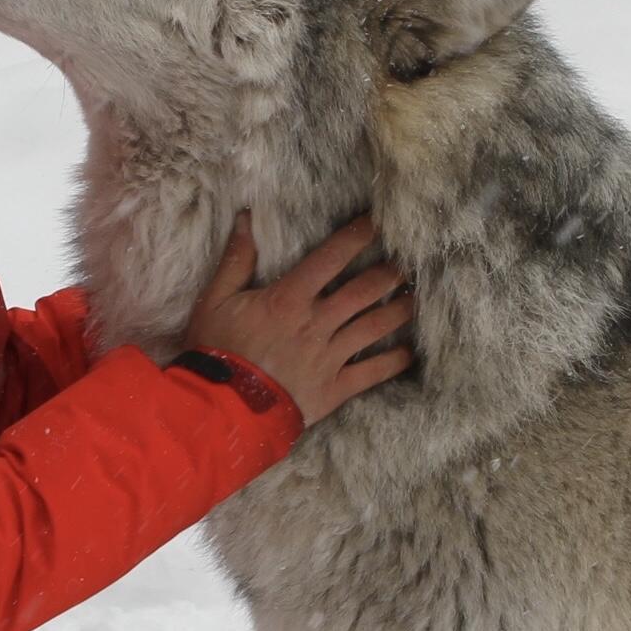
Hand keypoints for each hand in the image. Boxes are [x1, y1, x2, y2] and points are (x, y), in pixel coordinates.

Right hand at [184, 214, 413, 425]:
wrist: (222, 410)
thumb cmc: (216, 352)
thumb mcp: (214, 301)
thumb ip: (236, 261)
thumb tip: (246, 219)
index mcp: (289, 299)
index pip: (331, 258)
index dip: (357, 236)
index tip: (378, 222)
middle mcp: (317, 323)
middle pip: (364, 290)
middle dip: (390, 272)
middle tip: (410, 260)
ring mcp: (330, 356)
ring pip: (375, 327)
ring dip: (400, 310)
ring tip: (416, 298)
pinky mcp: (335, 388)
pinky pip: (372, 372)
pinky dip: (394, 362)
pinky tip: (410, 353)